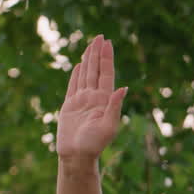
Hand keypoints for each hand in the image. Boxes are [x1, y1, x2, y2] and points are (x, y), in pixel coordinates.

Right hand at [57, 35, 127, 163]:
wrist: (77, 156)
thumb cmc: (94, 145)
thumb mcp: (108, 126)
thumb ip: (115, 106)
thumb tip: (123, 88)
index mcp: (104, 101)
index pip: (106, 74)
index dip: (107, 58)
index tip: (107, 42)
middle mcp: (94, 98)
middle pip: (96, 70)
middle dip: (97, 53)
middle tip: (100, 37)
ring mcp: (82, 101)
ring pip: (85, 75)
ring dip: (88, 60)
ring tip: (91, 45)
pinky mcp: (70, 106)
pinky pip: (73, 86)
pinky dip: (77, 75)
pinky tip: (80, 66)